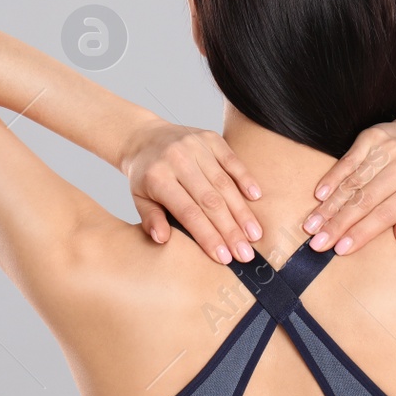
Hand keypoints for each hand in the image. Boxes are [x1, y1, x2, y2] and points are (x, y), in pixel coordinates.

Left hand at [120, 120, 262, 263]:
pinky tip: (256, 197)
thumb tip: (162, 240)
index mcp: (158, 178)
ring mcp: (195, 146)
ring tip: (254, 234)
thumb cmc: (145, 176)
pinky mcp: (210, 138)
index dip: (208, 236)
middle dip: (230, 230)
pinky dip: (245, 178)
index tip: (224, 257)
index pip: (188, 212)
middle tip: (245, 253)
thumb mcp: (139, 199)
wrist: (144, 137)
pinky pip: (232, 160)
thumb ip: (150, 219)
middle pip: (210, 201)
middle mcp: (178, 160)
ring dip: (242, 211)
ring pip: (224, 183)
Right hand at [304, 114, 395, 253]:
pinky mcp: (372, 137)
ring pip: (353, 182)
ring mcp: (388, 150)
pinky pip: (347, 161)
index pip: (386, 215)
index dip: (361, 232)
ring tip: (312, 225)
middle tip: (318, 243)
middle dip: (338, 224)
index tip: (340, 249)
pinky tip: (318, 196)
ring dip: (329, 206)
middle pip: (365, 200)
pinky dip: (331, 179)